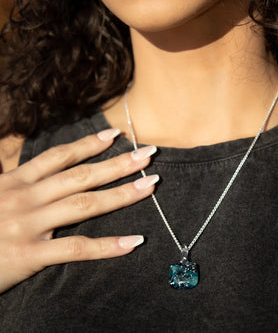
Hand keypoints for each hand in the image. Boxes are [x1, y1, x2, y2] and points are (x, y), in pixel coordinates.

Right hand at [0, 128, 157, 292]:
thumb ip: (8, 172)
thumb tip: (19, 157)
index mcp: (16, 181)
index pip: (60, 156)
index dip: (89, 144)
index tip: (115, 135)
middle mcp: (26, 197)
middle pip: (80, 175)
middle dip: (117, 163)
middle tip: (148, 154)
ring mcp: (29, 225)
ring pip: (84, 205)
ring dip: (122, 194)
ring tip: (150, 185)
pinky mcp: (29, 255)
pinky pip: (75, 248)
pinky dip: (107, 246)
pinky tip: (133, 241)